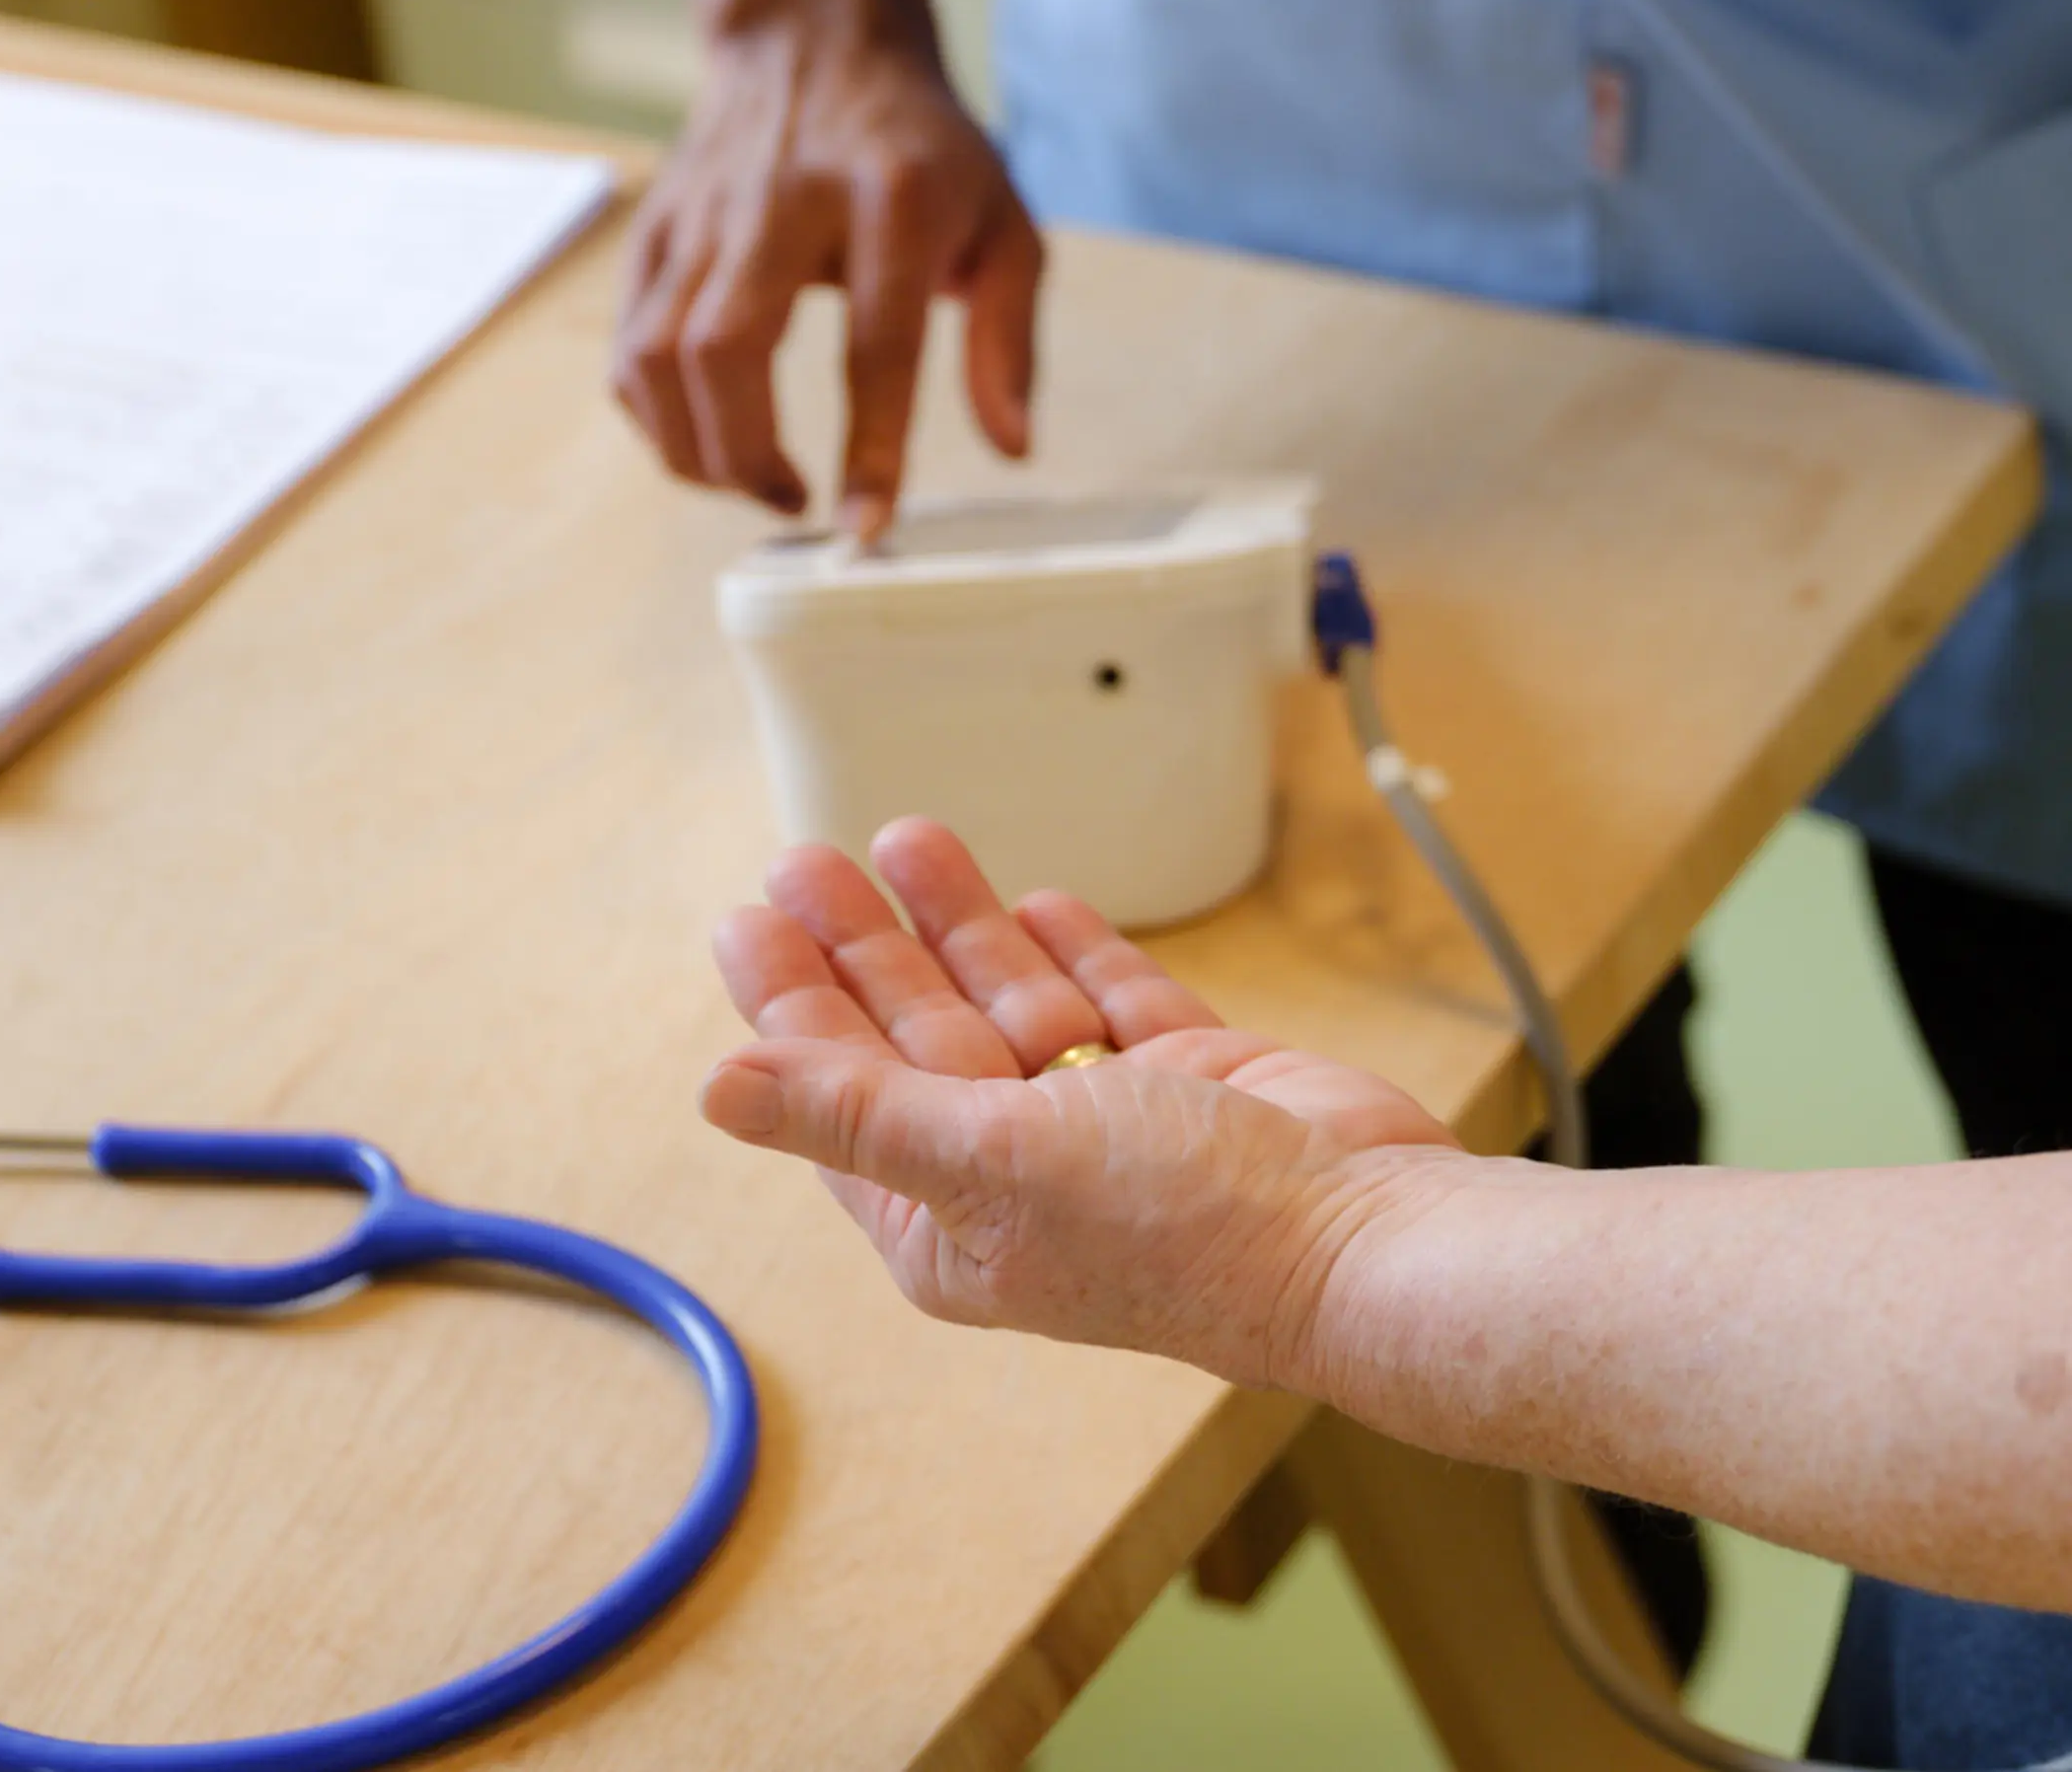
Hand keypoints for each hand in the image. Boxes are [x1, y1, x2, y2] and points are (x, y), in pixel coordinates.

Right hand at [614, 11, 1043, 532]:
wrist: (818, 38)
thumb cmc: (924, 151)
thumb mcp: (1004, 225)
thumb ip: (1008, 339)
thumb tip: (1013, 448)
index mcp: (893, 200)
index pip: (876, 341)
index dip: (871, 445)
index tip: (865, 527)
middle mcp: (783, 202)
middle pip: (727, 349)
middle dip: (747, 455)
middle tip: (793, 499)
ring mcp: (703, 214)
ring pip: (655, 354)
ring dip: (693, 447)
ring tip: (752, 478)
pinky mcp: (653, 230)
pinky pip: (625, 345)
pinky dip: (653, 414)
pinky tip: (704, 435)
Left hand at [702, 816, 1454, 1390]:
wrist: (1355, 1233)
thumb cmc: (1178, 1228)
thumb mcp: (991, 1163)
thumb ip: (857, 1113)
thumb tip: (715, 1091)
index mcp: (950, 1227)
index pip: (842, 1097)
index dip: (792, 1005)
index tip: (750, 918)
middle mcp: (1019, 1175)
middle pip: (918, 1039)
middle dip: (866, 947)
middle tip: (810, 859)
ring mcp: (1109, 1123)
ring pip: (1010, 1003)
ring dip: (961, 925)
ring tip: (912, 838)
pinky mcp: (1189, 1078)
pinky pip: (1110, 1000)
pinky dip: (1071, 950)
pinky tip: (1029, 901)